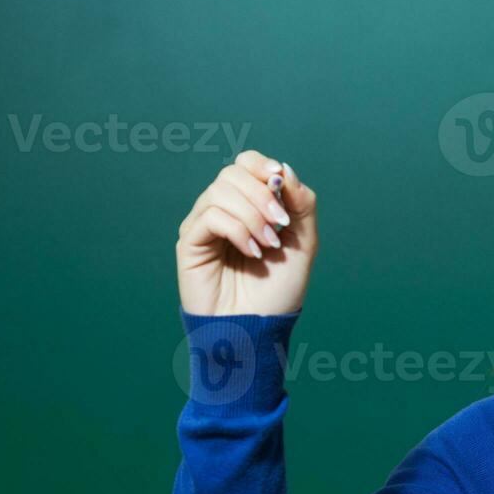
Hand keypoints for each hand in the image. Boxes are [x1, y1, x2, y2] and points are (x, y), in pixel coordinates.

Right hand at [177, 150, 317, 315]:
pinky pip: (210, 216)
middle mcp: (223, 211)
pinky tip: (252, 252)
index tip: (281, 184)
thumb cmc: (278, 290)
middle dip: (262, 194)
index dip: (262, 166)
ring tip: (268, 244)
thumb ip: (302, 204)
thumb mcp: (304, 243)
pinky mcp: (190, 243)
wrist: (258, 329)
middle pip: (233, 173)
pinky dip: (238, 230)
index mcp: (248, 206)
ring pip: (221, 191)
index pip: (245, 164)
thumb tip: (283, 170)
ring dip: (253, 214)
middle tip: (281, 224)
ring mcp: (204, 225)